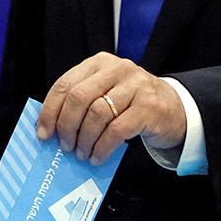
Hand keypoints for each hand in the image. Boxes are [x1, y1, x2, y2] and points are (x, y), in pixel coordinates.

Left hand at [38, 53, 186, 163]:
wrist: (176, 109)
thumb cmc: (133, 104)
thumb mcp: (107, 93)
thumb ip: (82, 102)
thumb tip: (50, 127)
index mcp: (100, 63)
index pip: (66, 84)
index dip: (50, 110)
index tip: (43, 132)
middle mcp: (118, 69)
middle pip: (79, 97)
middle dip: (66, 126)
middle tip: (64, 146)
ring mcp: (136, 87)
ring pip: (97, 114)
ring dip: (84, 140)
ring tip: (82, 154)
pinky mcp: (149, 108)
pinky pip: (116, 130)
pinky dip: (102, 148)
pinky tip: (98, 157)